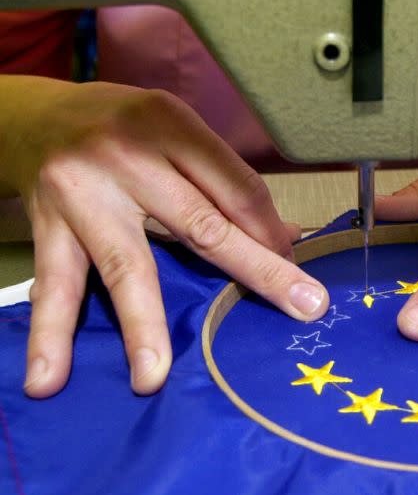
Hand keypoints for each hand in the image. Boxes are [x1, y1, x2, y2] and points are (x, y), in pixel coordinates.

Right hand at [0, 77, 328, 396]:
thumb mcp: (178, 133)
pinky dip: (51, 334)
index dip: (272, 236)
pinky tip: (49, 378)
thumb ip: (226, 183)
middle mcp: (129, 158)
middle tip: (303, 309)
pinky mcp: (47, 226)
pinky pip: (56, 285)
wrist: (37, 116)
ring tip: (154, 377)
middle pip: (203, 226)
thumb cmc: (125, 128)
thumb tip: (288, 236)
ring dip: (143, 326)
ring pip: (127, 266)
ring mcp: (84, 194)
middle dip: (257, 272)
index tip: (296, 274)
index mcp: (172, 127)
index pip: (239, 189)